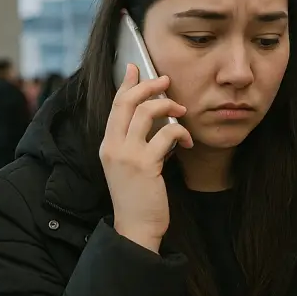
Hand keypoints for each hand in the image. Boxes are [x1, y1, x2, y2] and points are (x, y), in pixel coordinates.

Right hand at [100, 64, 192, 252]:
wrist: (136, 226)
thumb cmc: (139, 196)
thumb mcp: (131, 165)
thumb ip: (137, 143)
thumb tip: (155, 120)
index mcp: (108, 145)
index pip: (114, 106)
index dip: (126, 84)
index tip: (135, 68)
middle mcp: (112, 146)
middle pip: (126, 102)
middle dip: (148, 86)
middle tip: (166, 81)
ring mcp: (127, 155)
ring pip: (146, 112)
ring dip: (168, 106)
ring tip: (182, 111)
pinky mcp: (145, 165)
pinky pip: (166, 135)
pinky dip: (181, 132)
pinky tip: (188, 141)